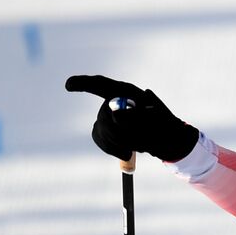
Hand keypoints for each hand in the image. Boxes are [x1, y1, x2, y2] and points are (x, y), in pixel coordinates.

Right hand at [65, 75, 198, 161]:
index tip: (69, 86)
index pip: (100, 84)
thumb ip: (138, 116)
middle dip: (118, 133)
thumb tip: (115, 115)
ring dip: (119, 142)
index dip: (83, 83)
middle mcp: (114, 101)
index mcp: (127, 91)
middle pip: (103, 114)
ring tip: (138, 146)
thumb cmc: (165, 126)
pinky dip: (111, 147)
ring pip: (101, 129)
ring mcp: (108, 115)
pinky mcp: (105, 128)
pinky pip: (98, 137)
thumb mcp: (157, 120)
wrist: (167, 140)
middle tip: (136, 145)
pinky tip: (125, 151)